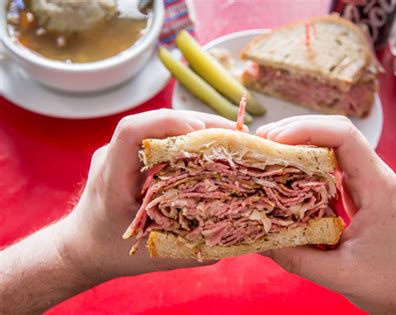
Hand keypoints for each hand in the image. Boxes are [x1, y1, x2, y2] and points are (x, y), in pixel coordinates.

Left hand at [61, 109, 240, 281]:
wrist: (80, 247)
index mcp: (113, 179)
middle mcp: (112, 157)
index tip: (202, 132)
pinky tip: (208, 147)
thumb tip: (236, 236)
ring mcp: (118, 153)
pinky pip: (158, 137)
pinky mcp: (128, 156)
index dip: (167, 123)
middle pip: (153, 122)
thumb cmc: (112, 252)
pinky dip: (186, 137)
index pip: (131, 131)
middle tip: (234, 134)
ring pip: (158, 126)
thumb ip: (193, 248)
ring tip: (227, 137)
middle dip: (197, 122)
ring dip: (195, 127)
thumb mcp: (154, 254)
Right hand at [256, 116, 395, 313]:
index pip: (344, 136)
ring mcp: (367, 184)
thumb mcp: (340, 275)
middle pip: (335, 133)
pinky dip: (306, 164)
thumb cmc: (393, 283)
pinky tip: (286, 174)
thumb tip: (258, 242)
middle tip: (262, 142)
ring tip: (268, 152)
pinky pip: (331, 168)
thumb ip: (297, 259)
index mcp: (377, 186)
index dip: (307, 130)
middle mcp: (373, 176)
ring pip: (332, 147)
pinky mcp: (359, 194)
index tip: (275, 140)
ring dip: (300, 144)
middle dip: (297, 131)